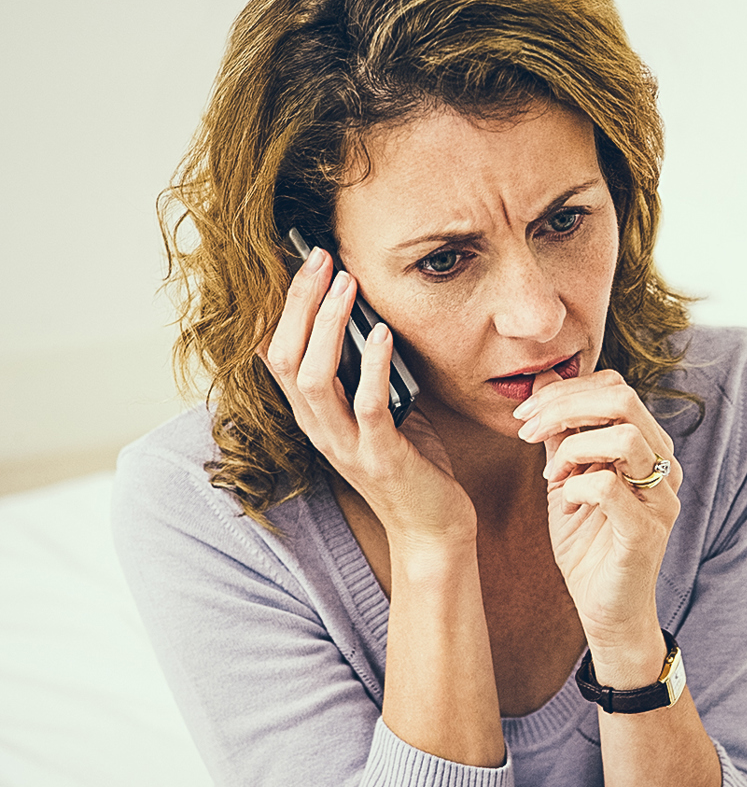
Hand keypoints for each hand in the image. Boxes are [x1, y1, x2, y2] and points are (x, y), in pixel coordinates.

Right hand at [259, 248, 475, 551]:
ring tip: (347, 285)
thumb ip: (368, 373)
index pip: (275, 355)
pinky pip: (367, 406)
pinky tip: (381, 334)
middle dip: (299, 303)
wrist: (432, 528)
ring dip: (329, 326)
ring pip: (314, 379)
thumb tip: (372, 318)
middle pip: (285, 358)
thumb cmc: (411, 464)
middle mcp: (319, 430)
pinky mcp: (382, 457)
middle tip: (320, 258)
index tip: (305, 262)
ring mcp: (346, 446)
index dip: (283, 307)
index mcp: (314, 417)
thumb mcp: (383, 410)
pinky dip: (372, 366)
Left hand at [515, 369, 681, 675]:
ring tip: (551, 474)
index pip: (615, 388)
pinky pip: (609, 486)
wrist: (606, 610)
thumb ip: (561, 434)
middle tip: (527, 429)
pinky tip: (564, 503)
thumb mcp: (566, 479)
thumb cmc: (588, 545)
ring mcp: (660, 498)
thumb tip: (544, 380)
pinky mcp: (647, 530)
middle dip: (563, 406)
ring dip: (572, 448)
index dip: (565, 391)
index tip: (525, 415)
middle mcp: (663, 466)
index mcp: (647, 448)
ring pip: (623, 436)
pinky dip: (576, 486)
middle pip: (622, 399)